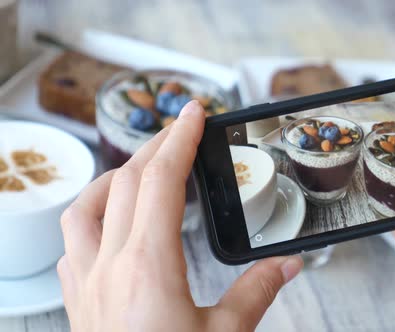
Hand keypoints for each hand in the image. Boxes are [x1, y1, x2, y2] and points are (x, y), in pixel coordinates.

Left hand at [58, 101, 302, 331]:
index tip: (193, 112)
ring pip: (87, 207)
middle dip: (155, 147)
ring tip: (141, 170)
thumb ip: (256, 293)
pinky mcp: (78, 304)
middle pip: (126, 182)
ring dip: (115, 178)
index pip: (161, 180)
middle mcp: (109, 266)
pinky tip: (110, 225)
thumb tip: (286, 266)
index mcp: (149, 266)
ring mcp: (87, 284)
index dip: (179, 138)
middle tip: (181, 131)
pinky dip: (92, 217)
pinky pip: (73, 244)